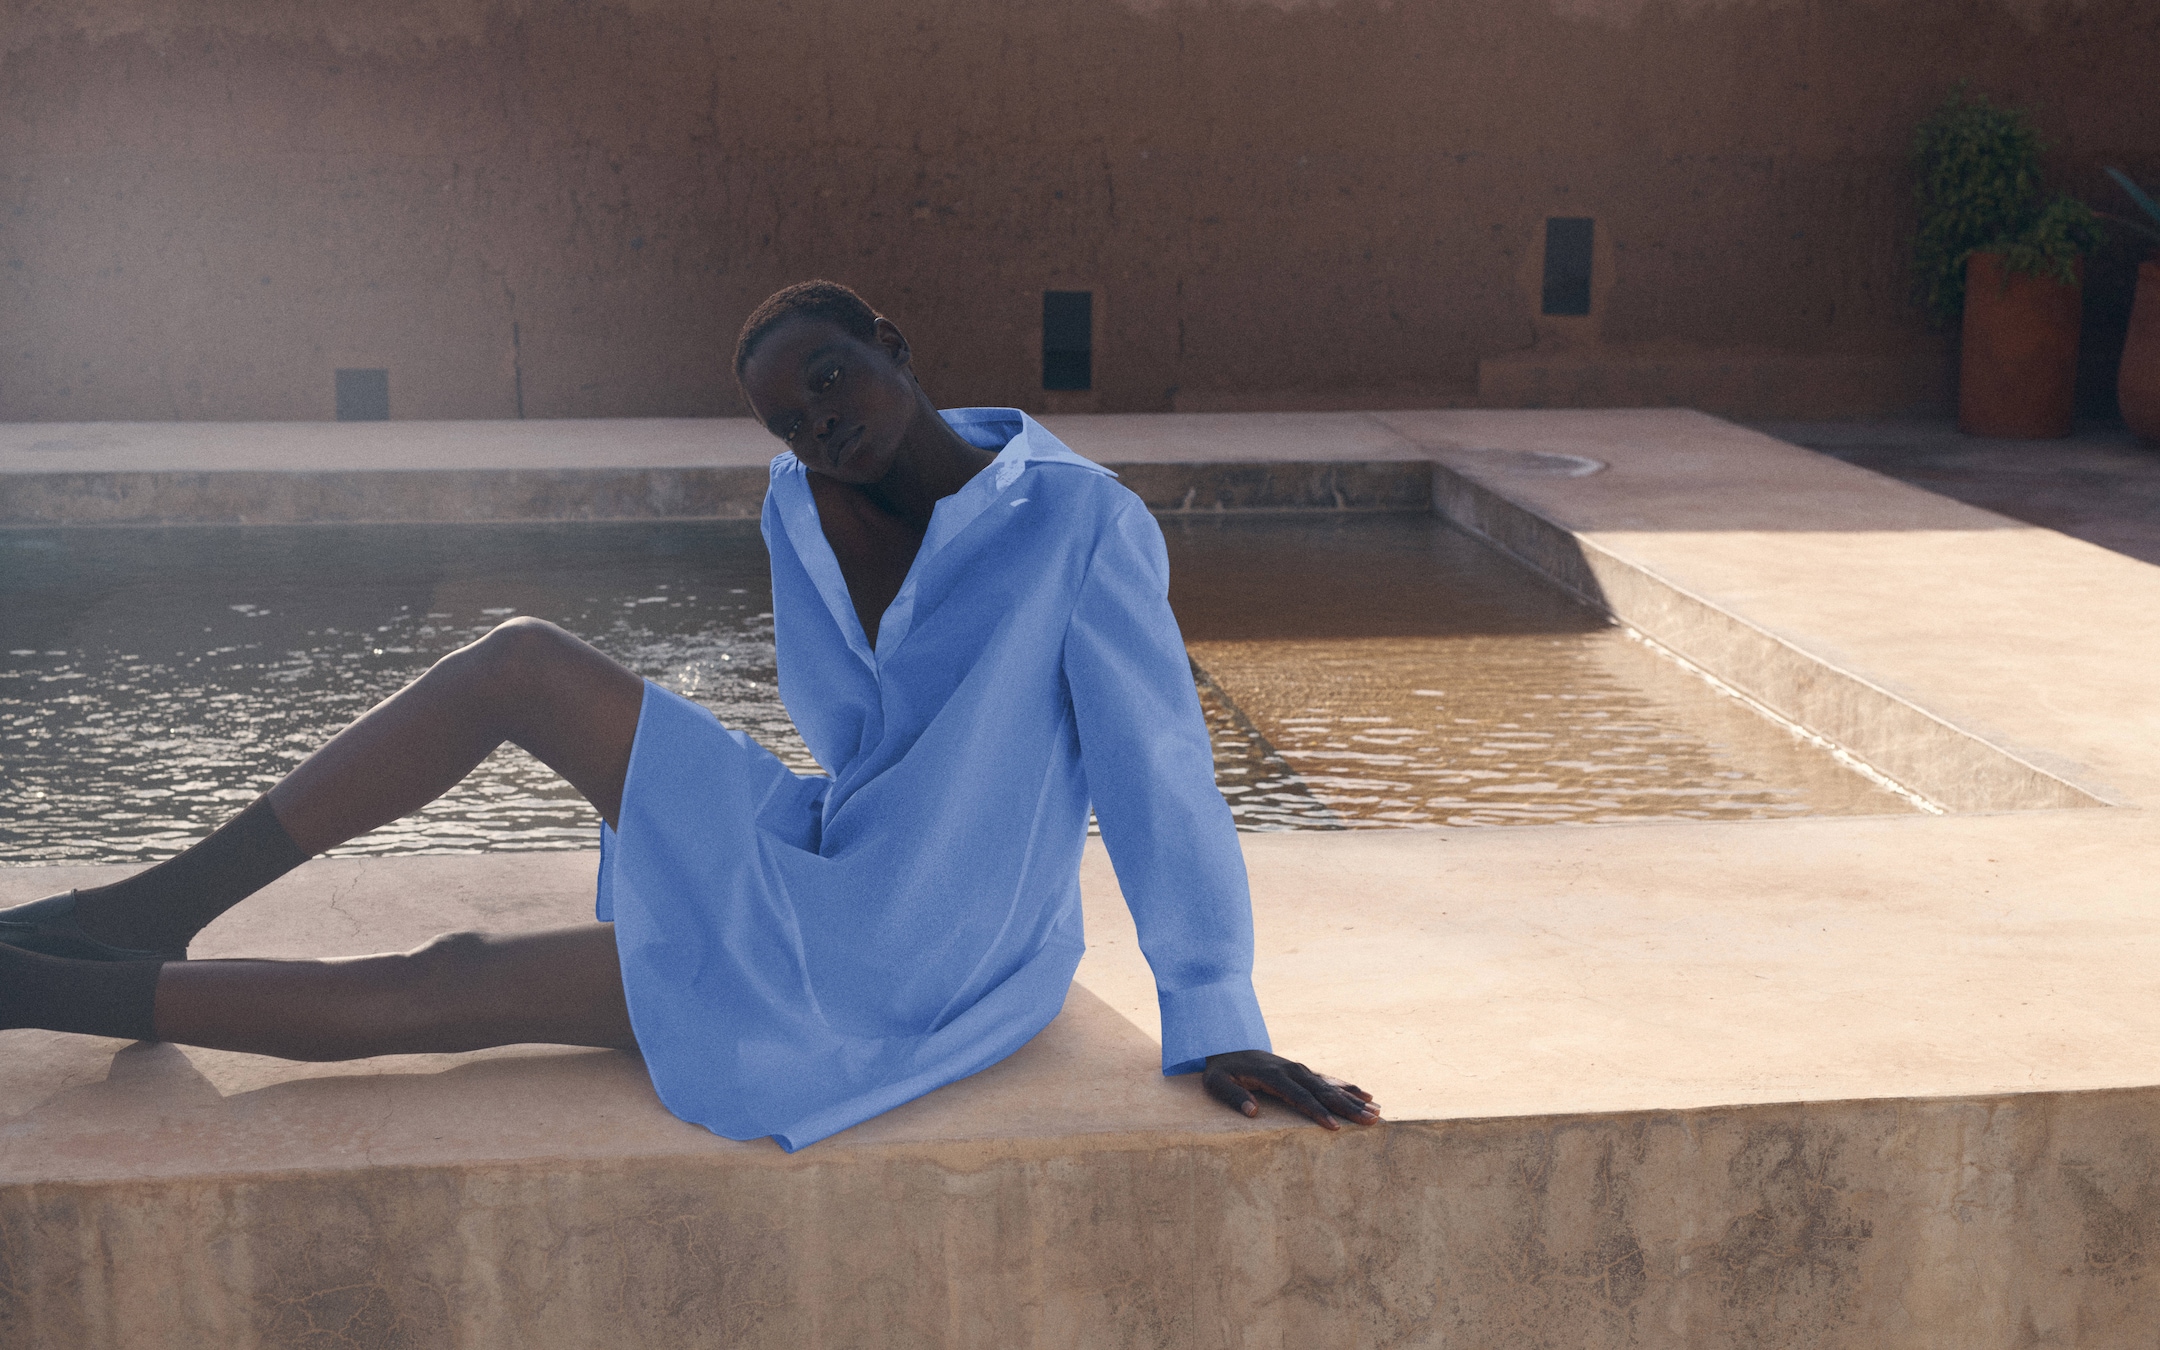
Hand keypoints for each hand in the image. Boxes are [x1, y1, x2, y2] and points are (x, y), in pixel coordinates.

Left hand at [1202, 1050, 1379, 1129]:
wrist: (1226, 1046)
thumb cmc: (1221, 1070)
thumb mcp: (1217, 1082)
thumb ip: (1233, 1096)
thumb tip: (1252, 1112)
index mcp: (1273, 1075)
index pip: (1299, 1097)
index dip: (1317, 1112)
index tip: (1334, 1127)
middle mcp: (1292, 1070)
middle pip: (1323, 1092)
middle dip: (1348, 1107)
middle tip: (1371, 1121)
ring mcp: (1299, 1069)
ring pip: (1330, 1086)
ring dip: (1354, 1099)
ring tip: (1377, 1111)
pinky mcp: (1303, 1072)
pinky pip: (1328, 1080)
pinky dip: (1347, 1087)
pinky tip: (1365, 1093)